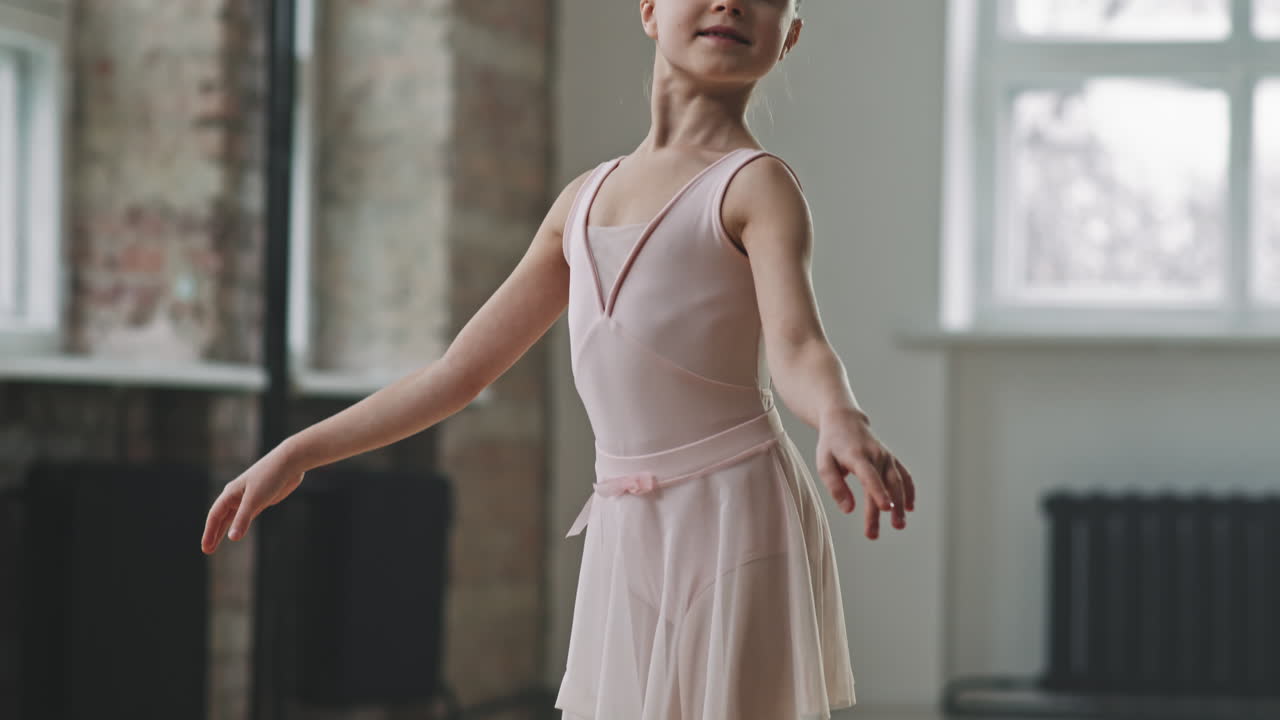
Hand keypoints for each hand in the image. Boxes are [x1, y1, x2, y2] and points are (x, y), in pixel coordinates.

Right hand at [201, 441, 305, 553]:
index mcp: (230, 493)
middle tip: (207, 550)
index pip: (215, 516)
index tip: (206, 548)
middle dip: (214, 534)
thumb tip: (232, 538)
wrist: (290, 462)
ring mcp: (248, 498)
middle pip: (221, 518)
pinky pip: (246, 515)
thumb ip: (243, 519)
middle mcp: (236, 496)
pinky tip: (237, 532)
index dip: (209, 533)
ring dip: (225, 530)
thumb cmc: (270, 477)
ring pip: (233, 518)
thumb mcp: (255, 500)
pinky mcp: (261, 500)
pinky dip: (239, 524)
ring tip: (217, 544)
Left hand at [815, 406, 914, 539]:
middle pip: (885, 484)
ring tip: (899, 525)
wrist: (845, 420)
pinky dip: (909, 491)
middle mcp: (876, 455)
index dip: (878, 492)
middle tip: (876, 534)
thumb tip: (848, 510)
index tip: (886, 508)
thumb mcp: (824, 463)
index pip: (869, 476)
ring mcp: (886, 457)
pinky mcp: (892, 459)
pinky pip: (904, 476)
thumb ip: (835, 486)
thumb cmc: (831, 445)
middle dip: (885, 509)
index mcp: (857, 456)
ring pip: (898, 482)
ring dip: (901, 504)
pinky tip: (910, 508)